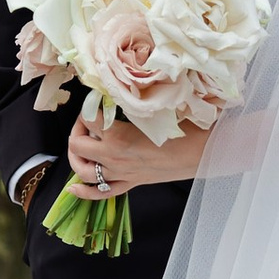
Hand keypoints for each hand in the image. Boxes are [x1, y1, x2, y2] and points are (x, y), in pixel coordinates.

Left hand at [66, 111, 209, 199]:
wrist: (205, 153)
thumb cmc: (185, 128)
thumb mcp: (157, 108)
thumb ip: (135, 99)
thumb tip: (122, 85)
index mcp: (119, 137)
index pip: (88, 118)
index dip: (87, 105)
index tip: (95, 97)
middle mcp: (114, 157)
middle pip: (77, 145)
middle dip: (77, 129)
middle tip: (89, 119)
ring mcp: (122, 174)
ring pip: (83, 171)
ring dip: (76, 157)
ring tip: (80, 145)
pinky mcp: (132, 183)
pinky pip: (103, 193)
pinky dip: (85, 192)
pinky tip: (73, 188)